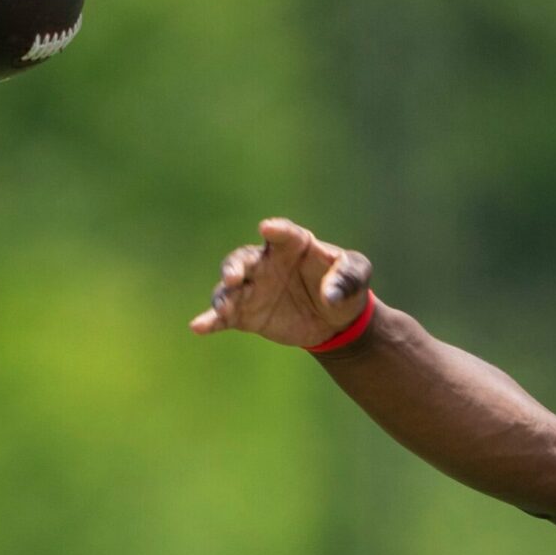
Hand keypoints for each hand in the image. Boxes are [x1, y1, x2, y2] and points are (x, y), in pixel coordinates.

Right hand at [189, 217, 372, 347]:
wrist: (336, 321)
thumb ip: (348, 278)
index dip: (276, 230)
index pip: (284, 234)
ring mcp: (253, 287)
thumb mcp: (357, 276)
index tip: (266, 227)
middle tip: (233, 277)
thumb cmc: (345, 287)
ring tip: (221, 309)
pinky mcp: (246, 313)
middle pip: (244, 258)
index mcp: (294, 244)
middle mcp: (267, 262)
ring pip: (229, 288)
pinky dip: (211, 320)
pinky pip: (225, 316)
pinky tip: (198, 327)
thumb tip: (330, 295)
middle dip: (235, 266)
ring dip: (222, 296)